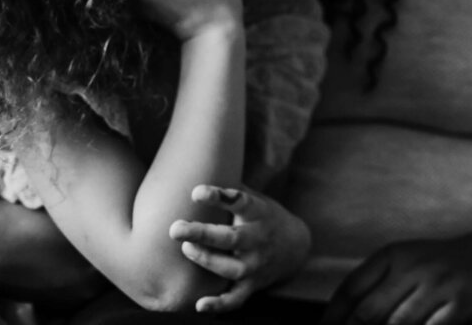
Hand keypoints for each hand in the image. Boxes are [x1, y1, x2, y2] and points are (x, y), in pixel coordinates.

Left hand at [169, 185, 309, 313]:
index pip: (239, 202)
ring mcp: (257, 264)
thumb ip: (231, 190)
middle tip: (175, 228)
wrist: (296, 246)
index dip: (219, 196)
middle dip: (202, 233)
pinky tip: (200, 305)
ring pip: (231, 267)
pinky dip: (220, 304)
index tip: (196, 192)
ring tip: (186, 248)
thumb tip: (197, 167)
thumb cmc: (264, 217)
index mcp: (259, 213)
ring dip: (207, 260)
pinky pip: (236, 298)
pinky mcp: (253, 284)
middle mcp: (259, 239)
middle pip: (230, 237)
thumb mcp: (256, 199)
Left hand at [321, 220, 471, 324]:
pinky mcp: (461, 302)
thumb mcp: (409, 262)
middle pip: (368, 313)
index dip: (331, 319)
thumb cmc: (444, 266)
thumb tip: (344, 320)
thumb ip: (378, 286)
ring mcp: (438, 284)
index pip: (350, 289)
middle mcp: (413, 266)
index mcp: (394, 254)